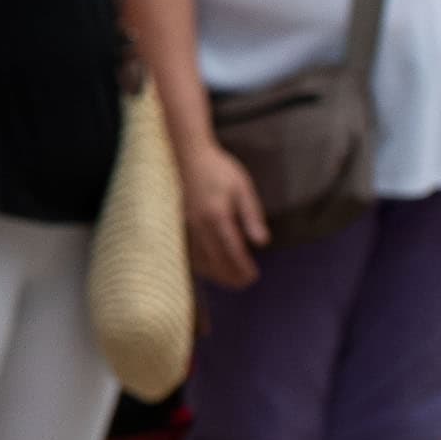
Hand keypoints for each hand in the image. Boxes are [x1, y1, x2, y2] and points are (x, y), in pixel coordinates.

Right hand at [177, 136, 266, 288]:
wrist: (187, 154)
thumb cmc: (218, 168)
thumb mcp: (242, 187)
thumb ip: (252, 216)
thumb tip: (262, 242)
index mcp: (218, 216)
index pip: (233, 251)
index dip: (243, 267)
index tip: (253, 277)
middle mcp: (200, 225)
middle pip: (215, 260)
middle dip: (230, 276)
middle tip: (244, 285)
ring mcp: (186, 225)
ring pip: (199, 259)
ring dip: (214, 274)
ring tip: (228, 281)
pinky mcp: (178, 223)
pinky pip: (188, 251)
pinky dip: (199, 264)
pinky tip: (207, 268)